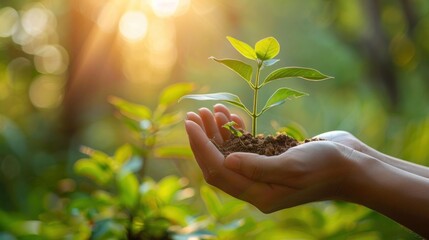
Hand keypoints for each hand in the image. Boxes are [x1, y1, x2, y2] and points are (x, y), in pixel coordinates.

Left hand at [185, 104, 360, 211]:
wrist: (354, 164)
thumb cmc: (327, 167)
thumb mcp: (292, 167)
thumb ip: (257, 167)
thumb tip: (225, 161)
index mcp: (258, 194)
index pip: (217, 171)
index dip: (200, 147)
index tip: (189, 123)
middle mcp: (257, 186)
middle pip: (219, 162)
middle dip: (204, 139)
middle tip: (194, 114)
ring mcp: (263, 172)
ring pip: (230, 153)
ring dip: (217, 132)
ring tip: (210, 110)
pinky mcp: (271, 159)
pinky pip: (245, 146)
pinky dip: (236, 131)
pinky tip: (230, 116)